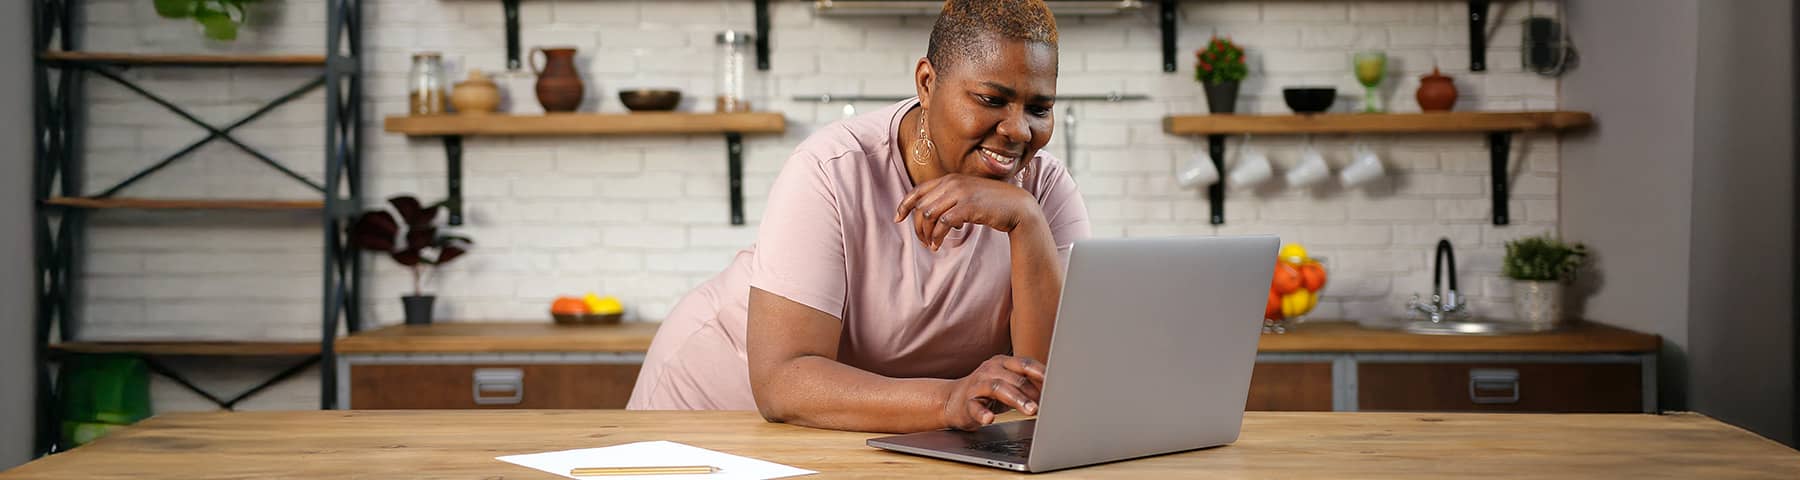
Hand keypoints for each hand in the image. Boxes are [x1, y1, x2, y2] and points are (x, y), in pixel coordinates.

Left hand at [893, 174, 1042, 249]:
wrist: (1018, 207)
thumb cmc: (992, 204)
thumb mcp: (968, 196)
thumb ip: (950, 199)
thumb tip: (931, 215)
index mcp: (950, 178)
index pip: (918, 190)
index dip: (904, 204)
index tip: (898, 218)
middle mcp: (952, 183)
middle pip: (921, 206)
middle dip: (917, 226)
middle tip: (922, 240)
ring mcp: (960, 193)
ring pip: (928, 215)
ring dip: (926, 234)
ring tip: (931, 245)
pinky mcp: (968, 207)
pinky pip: (942, 223)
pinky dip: (937, 237)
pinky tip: (939, 245)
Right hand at [939, 355, 1046, 430]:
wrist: (952, 400)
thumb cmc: (988, 392)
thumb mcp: (1008, 382)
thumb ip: (1027, 383)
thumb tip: (1056, 390)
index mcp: (1003, 363)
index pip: (1025, 364)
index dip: (1041, 373)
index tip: (1057, 382)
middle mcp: (990, 370)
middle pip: (1015, 378)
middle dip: (1032, 392)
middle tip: (1046, 405)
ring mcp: (978, 385)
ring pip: (999, 389)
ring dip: (1017, 400)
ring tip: (1030, 411)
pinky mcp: (967, 403)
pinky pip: (975, 407)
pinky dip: (982, 413)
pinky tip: (989, 419)